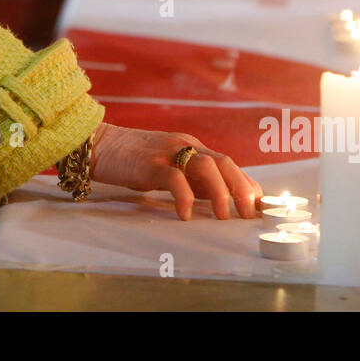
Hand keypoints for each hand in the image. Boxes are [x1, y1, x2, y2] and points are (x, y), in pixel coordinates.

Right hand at [88, 122, 261, 220]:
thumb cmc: (135, 161)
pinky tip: (185, 214)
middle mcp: (185, 146)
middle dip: (242, 190)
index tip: (259, 208)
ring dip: (220, 192)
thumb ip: (193, 180)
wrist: (100, 144)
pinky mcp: (150, 163)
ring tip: (223, 216)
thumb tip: (220, 202)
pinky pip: (174, 177)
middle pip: (225, 163)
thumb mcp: (170, 168)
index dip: (247, 185)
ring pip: (206, 167)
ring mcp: (168, 152)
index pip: (229, 165)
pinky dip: (184, 197)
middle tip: (249, 215)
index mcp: (193, 147)